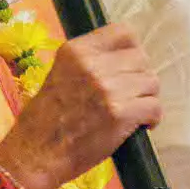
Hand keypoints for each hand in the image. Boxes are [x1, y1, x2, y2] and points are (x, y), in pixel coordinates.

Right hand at [0, 23, 160, 188]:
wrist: (35, 156)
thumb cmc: (42, 122)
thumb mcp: (58, 76)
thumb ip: (86, 64)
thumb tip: (119, 62)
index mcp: (75, 51)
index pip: (122, 32)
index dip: (131, 50)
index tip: (128, 65)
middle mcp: (92, 64)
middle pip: (141, 59)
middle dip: (139, 77)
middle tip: (130, 94)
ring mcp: (108, 88)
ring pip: (151, 82)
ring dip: (146, 98)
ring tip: (134, 111)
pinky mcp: (120, 114)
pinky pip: (154, 107)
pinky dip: (151, 118)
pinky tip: (141, 124)